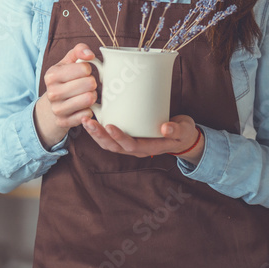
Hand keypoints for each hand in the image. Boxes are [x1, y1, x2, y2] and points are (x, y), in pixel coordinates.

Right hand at [34, 44, 98, 147]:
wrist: (52, 104)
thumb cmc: (64, 80)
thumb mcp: (67, 62)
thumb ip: (79, 51)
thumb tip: (89, 54)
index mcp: (52, 75)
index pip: (85, 68)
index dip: (88, 69)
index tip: (83, 73)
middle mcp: (52, 93)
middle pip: (89, 83)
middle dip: (92, 83)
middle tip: (87, 85)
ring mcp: (57, 109)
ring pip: (89, 99)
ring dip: (92, 96)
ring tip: (87, 94)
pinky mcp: (64, 122)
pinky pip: (87, 114)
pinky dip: (89, 110)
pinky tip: (84, 106)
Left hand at [82, 114, 203, 163]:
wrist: (182, 137)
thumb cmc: (182, 132)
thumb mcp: (184, 130)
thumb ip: (176, 130)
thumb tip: (166, 128)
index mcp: (149, 148)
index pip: (131, 145)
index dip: (119, 137)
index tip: (109, 125)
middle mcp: (136, 149)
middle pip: (113, 146)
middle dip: (99, 135)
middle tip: (88, 121)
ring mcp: (130, 144)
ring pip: (108, 144)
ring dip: (95, 133)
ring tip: (85, 120)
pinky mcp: (126, 137)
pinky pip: (109, 138)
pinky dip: (98, 131)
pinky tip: (90, 119)